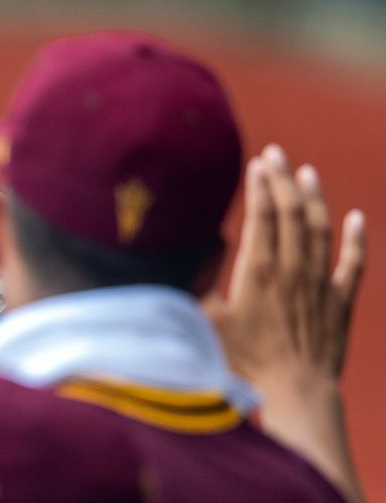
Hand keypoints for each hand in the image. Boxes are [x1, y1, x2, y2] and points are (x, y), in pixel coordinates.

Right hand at [205, 144, 365, 501]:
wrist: (295, 394)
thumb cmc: (243, 362)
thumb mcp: (206, 320)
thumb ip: (200, 282)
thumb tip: (193, 250)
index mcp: (258, 271)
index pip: (263, 215)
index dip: (260, 186)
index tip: (256, 162)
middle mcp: (292, 270)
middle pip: (292, 213)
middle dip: (283, 179)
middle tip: (275, 153)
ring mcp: (320, 285)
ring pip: (321, 229)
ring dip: (315, 197)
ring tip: (308, 173)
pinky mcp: (339, 304)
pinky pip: (353, 264)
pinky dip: (356, 239)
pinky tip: (356, 218)